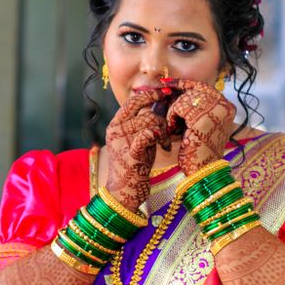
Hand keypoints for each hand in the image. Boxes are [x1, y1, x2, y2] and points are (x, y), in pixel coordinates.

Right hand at [104, 90, 167, 211]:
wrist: (124, 192)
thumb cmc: (134, 166)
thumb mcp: (136, 140)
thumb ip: (142, 123)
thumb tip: (160, 103)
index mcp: (115, 125)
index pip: (133, 101)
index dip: (150, 95)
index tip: (165, 93)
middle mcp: (115, 130)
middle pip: (144, 110)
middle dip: (161, 117)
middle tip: (170, 124)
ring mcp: (122, 140)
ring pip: (150, 120)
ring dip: (164, 131)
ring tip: (165, 143)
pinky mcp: (131, 152)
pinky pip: (150, 133)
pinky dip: (161, 137)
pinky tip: (164, 147)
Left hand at [164, 78, 236, 174]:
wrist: (202, 171)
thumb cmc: (198, 151)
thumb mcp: (200, 124)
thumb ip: (195, 107)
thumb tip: (176, 89)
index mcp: (227, 107)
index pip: (203, 87)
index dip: (185, 84)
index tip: (168, 83)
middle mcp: (224, 105)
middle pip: (193, 90)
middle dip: (177, 100)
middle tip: (167, 108)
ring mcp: (215, 110)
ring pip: (184, 98)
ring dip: (173, 113)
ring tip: (174, 128)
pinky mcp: (201, 117)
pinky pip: (178, 107)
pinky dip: (171, 118)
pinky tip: (173, 131)